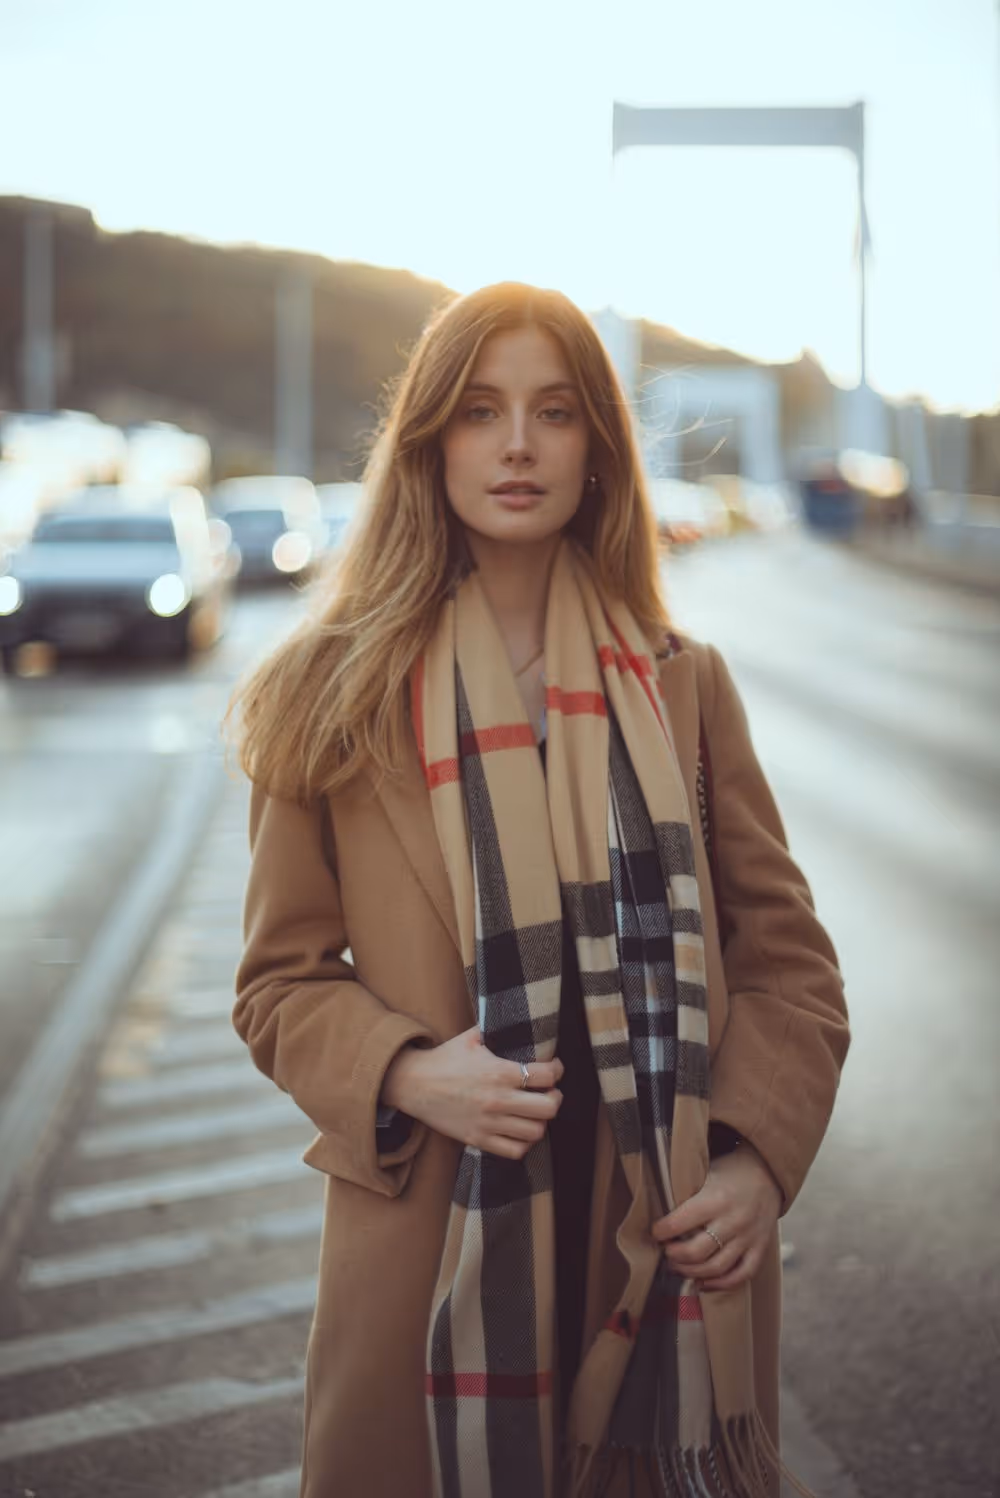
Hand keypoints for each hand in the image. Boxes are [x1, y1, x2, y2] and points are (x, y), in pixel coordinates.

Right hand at [381, 1024, 563, 1159]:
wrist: (413, 1084)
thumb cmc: (444, 1059)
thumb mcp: (472, 1038)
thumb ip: (497, 1030)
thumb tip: (517, 1018)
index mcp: (499, 1072)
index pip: (546, 1076)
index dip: (556, 1070)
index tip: (554, 1068)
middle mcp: (498, 1100)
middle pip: (548, 1108)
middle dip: (554, 1098)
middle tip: (550, 1092)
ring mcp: (489, 1123)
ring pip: (535, 1132)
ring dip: (540, 1121)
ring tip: (535, 1112)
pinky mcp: (478, 1139)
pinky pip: (514, 1151)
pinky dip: (523, 1142)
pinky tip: (520, 1129)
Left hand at [651, 1144, 782, 1291]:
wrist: (769, 1172)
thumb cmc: (731, 1171)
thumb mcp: (707, 1171)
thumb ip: (687, 1191)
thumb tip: (659, 1209)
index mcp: (717, 1199)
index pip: (682, 1222)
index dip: (662, 1231)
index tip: (655, 1232)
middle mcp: (734, 1221)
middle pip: (697, 1251)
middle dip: (674, 1256)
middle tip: (666, 1252)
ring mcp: (748, 1238)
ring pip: (716, 1268)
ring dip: (691, 1272)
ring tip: (678, 1267)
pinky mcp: (760, 1249)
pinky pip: (741, 1275)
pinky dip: (720, 1284)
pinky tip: (703, 1282)